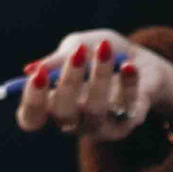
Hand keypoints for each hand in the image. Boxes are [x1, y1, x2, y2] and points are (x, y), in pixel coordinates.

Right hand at [14, 32, 172, 137]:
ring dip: (99, 77)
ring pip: (94, 111)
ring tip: (105, 49)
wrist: (141, 60)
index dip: (31, 100)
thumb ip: (59, 58)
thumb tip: (32, 69)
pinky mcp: (126, 124)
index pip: (31, 118)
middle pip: (62, 115)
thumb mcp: (79, 44)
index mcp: (51, 105)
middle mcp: (71, 121)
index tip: (38, 75)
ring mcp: (99, 127)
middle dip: (69, 82)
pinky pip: (126, 106)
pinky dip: (128, 84)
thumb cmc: (101, 53)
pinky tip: (130, 66)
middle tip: (78, 54)